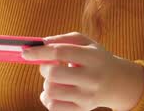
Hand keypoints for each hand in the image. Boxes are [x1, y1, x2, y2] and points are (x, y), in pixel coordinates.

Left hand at [21, 32, 143, 110]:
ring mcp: (87, 96)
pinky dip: (47, 98)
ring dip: (46, 83)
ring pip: (51, 91)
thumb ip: (63, 39)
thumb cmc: (96, 58)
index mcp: (93, 57)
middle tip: (49, 65)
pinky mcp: (82, 109)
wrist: (119, 83)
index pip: (61, 52)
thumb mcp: (86, 42)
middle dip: (44, 68)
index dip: (40, 52)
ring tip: (55, 79)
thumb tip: (41, 43)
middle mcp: (92, 78)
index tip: (25, 52)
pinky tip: (54, 92)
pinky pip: (54, 106)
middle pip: (54, 73)